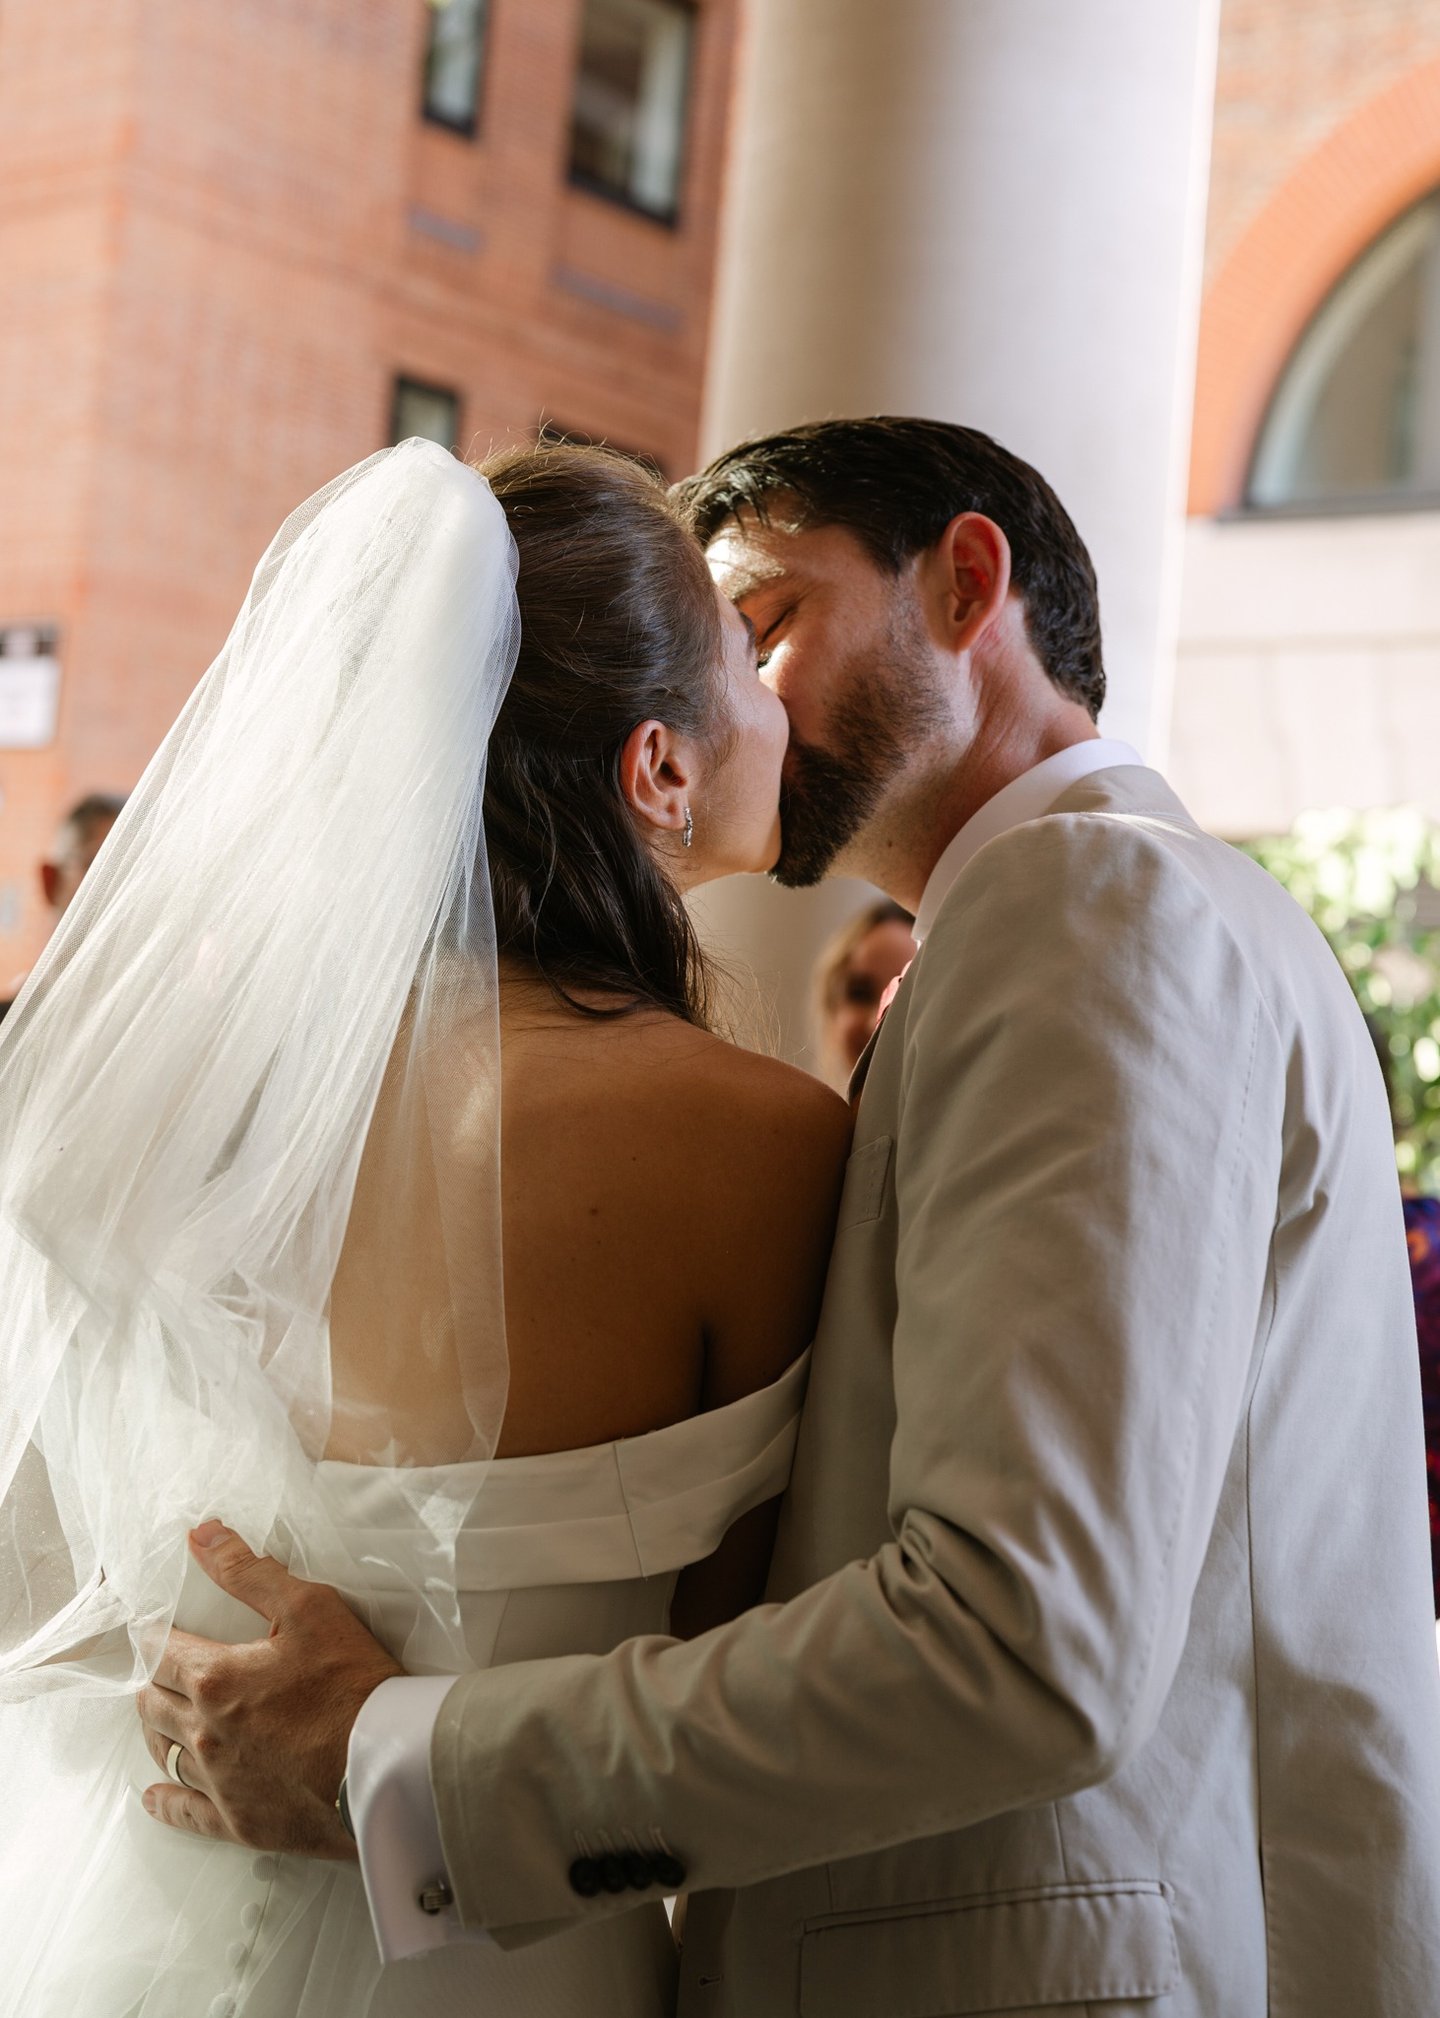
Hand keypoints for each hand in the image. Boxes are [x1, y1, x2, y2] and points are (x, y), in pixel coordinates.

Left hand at [137, 1521, 403, 1858]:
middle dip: (153, 1681)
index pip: (160, 1652)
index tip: (150, 1630)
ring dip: (157, 1731)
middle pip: (152, 1703)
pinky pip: (184, 1812)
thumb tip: (202, 1536)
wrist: (387, 1762)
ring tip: (161, 1719)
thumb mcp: (309, 1608)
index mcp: (215, 1679)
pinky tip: (153, 1796)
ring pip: (163, 1753)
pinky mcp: (237, 1821)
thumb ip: (250, 1572)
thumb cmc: (352, 1682)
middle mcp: (204, 1733)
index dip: (152, 1636)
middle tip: (161, 1670)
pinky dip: (164, 1801)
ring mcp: (218, 1782)